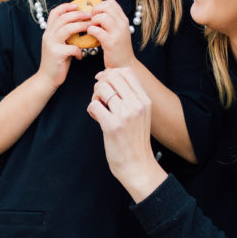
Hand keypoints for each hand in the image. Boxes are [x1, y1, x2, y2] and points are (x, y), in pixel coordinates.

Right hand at [36, 2, 91, 90]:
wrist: (46, 78)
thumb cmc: (57, 62)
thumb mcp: (59, 45)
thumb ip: (66, 35)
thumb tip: (82, 26)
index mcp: (48, 32)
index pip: (54, 13)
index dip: (65, 7)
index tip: (77, 5)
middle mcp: (48, 35)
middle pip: (63, 18)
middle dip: (78, 14)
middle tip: (89, 14)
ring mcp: (51, 44)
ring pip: (67, 29)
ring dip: (81, 26)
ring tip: (90, 27)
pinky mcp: (56, 54)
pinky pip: (72, 47)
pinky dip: (79, 50)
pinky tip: (81, 55)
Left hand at [87, 0, 134, 68]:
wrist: (124, 64)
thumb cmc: (118, 48)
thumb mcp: (118, 31)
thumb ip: (111, 21)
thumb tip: (96, 11)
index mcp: (123, 20)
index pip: (111, 3)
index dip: (100, 6)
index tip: (96, 14)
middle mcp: (122, 24)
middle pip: (106, 6)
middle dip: (95, 11)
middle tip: (92, 20)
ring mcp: (117, 33)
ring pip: (102, 17)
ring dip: (93, 21)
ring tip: (93, 28)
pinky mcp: (110, 42)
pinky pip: (96, 30)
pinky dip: (90, 31)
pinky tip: (91, 35)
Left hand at [87, 67, 166, 201]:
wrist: (138, 165)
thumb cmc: (135, 140)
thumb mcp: (141, 114)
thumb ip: (130, 97)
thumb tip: (108, 76)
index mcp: (145, 100)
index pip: (127, 72)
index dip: (112, 73)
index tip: (105, 83)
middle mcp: (137, 105)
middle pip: (113, 76)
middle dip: (101, 83)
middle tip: (100, 97)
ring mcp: (124, 115)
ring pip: (102, 88)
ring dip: (95, 96)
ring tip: (99, 108)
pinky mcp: (111, 126)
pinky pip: (93, 105)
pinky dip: (91, 110)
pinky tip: (97, 118)